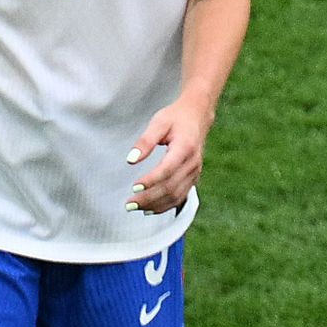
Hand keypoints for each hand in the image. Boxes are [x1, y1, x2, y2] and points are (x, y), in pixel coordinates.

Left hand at [125, 91, 216, 215]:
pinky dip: (165, 206)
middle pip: (171, 187)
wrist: (198, 117)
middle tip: (129, 204)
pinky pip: (180, 197)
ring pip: (176, 196)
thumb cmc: (175, 118)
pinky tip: (149, 210)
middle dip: (149, 198)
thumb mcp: (158, 123)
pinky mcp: (193, 178)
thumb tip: (130, 160)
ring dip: (155, 205)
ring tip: (135, 208)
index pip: (167, 169)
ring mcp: (195, 172)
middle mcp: (193, 163)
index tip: (134, 187)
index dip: (151, 180)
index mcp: (185, 148)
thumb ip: (145, 141)